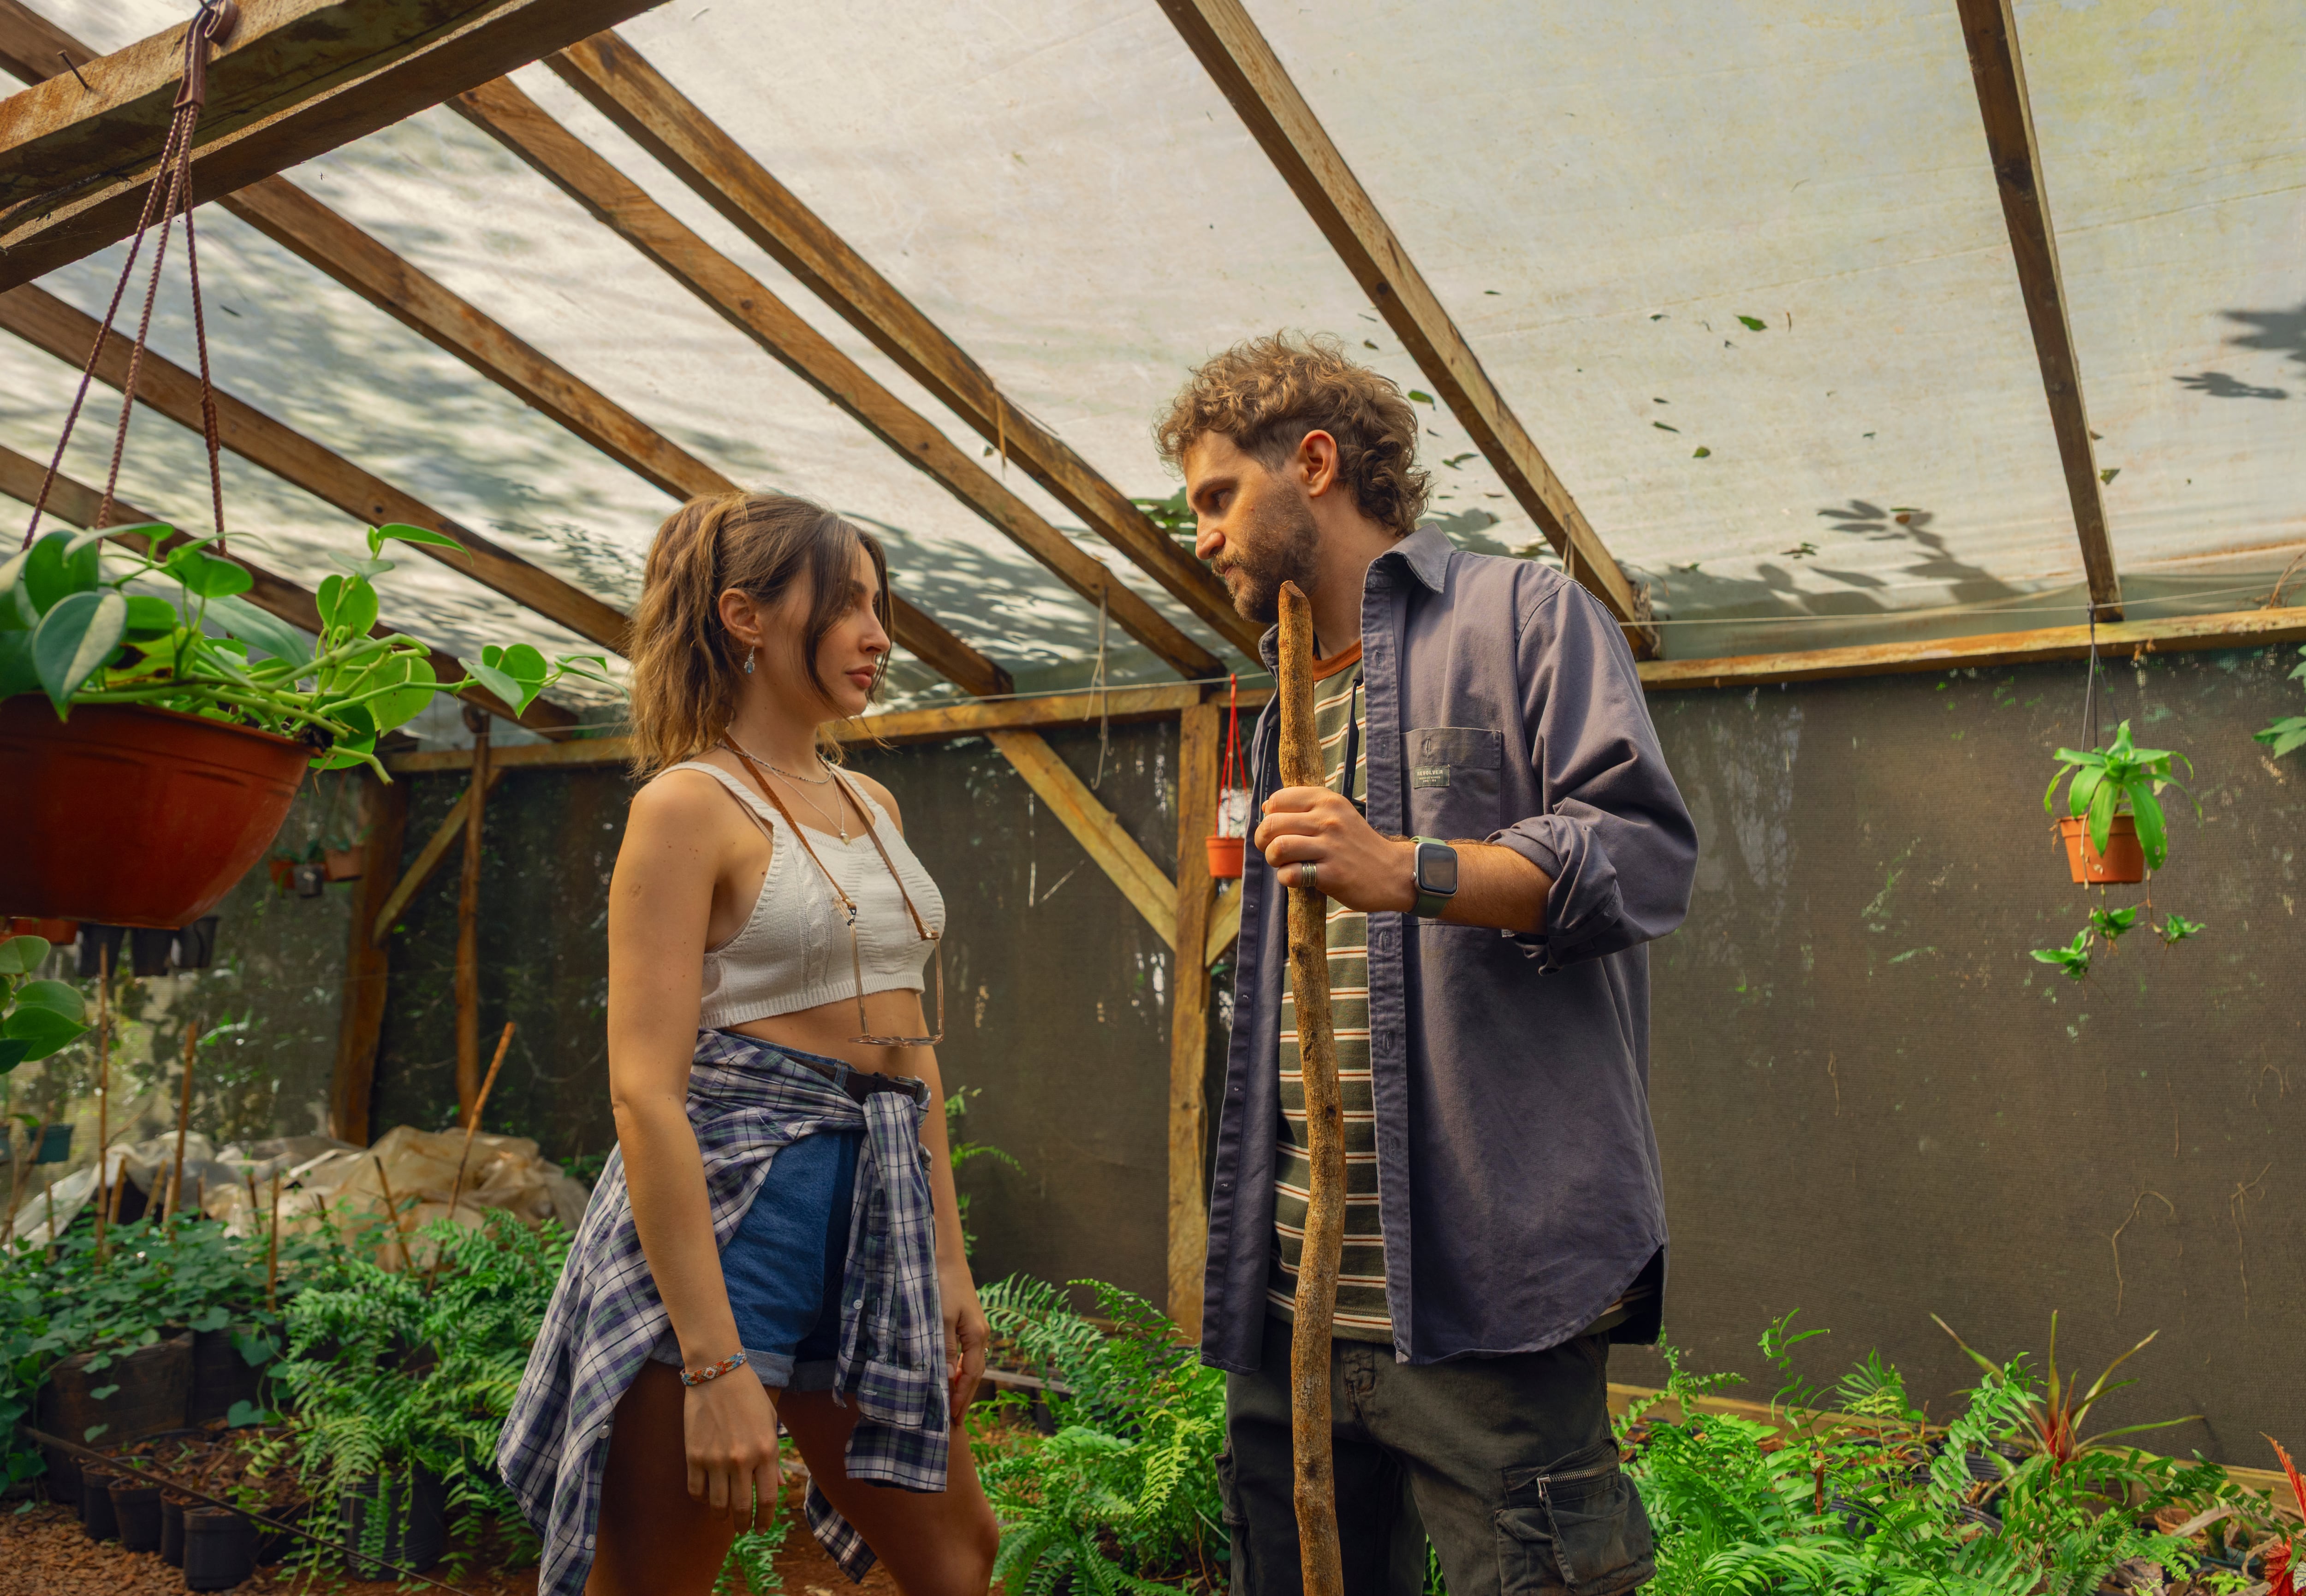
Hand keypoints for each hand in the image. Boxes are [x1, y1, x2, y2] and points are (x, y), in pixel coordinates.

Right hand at [683, 1365, 781, 1521]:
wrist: (717, 1372)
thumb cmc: (748, 1395)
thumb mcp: (770, 1422)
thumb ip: (773, 1457)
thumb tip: (778, 1486)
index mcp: (766, 1450)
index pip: (767, 1499)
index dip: (765, 1520)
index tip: (761, 1530)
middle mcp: (742, 1459)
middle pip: (742, 1507)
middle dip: (743, 1524)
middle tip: (743, 1529)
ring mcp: (716, 1459)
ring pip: (717, 1504)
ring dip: (721, 1516)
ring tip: (724, 1517)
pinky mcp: (694, 1455)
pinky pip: (696, 1490)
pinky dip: (701, 1499)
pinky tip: (705, 1498)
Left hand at [943, 1264, 988, 1422]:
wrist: (945, 1258)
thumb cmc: (942, 1286)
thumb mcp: (941, 1320)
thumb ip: (944, 1350)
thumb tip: (944, 1380)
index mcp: (977, 1336)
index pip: (970, 1376)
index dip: (960, 1398)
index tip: (950, 1418)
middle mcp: (981, 1334)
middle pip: (974, 1374)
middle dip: (964, 1397)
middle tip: (953, 1420)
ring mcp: (976, 1328)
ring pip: (971, 1365)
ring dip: (962, 1385)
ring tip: (951, 1404)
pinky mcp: (968, 1322)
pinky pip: (966, 1354)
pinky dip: (959, 1370)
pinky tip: (949, 1375)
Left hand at [1253, 786, 1415, 914]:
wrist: (1393, 872)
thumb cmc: (1358, 845)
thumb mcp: (1338, 815)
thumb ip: (1306, 809)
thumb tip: (1266, 807)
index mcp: (1328, 801)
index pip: (1278, 800)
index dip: (1268, 817)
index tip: (1276, 830)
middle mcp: (1329, 820)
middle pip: (1272, 824)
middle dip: (1263, 840)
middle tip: (1272, 851)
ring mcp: (1331, 846)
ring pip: (1279, 847)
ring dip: (1273, 859)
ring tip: (1283, 864)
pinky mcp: (1332, 874)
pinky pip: (1291, 874)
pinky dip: (1285, 878)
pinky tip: (1296, 878)